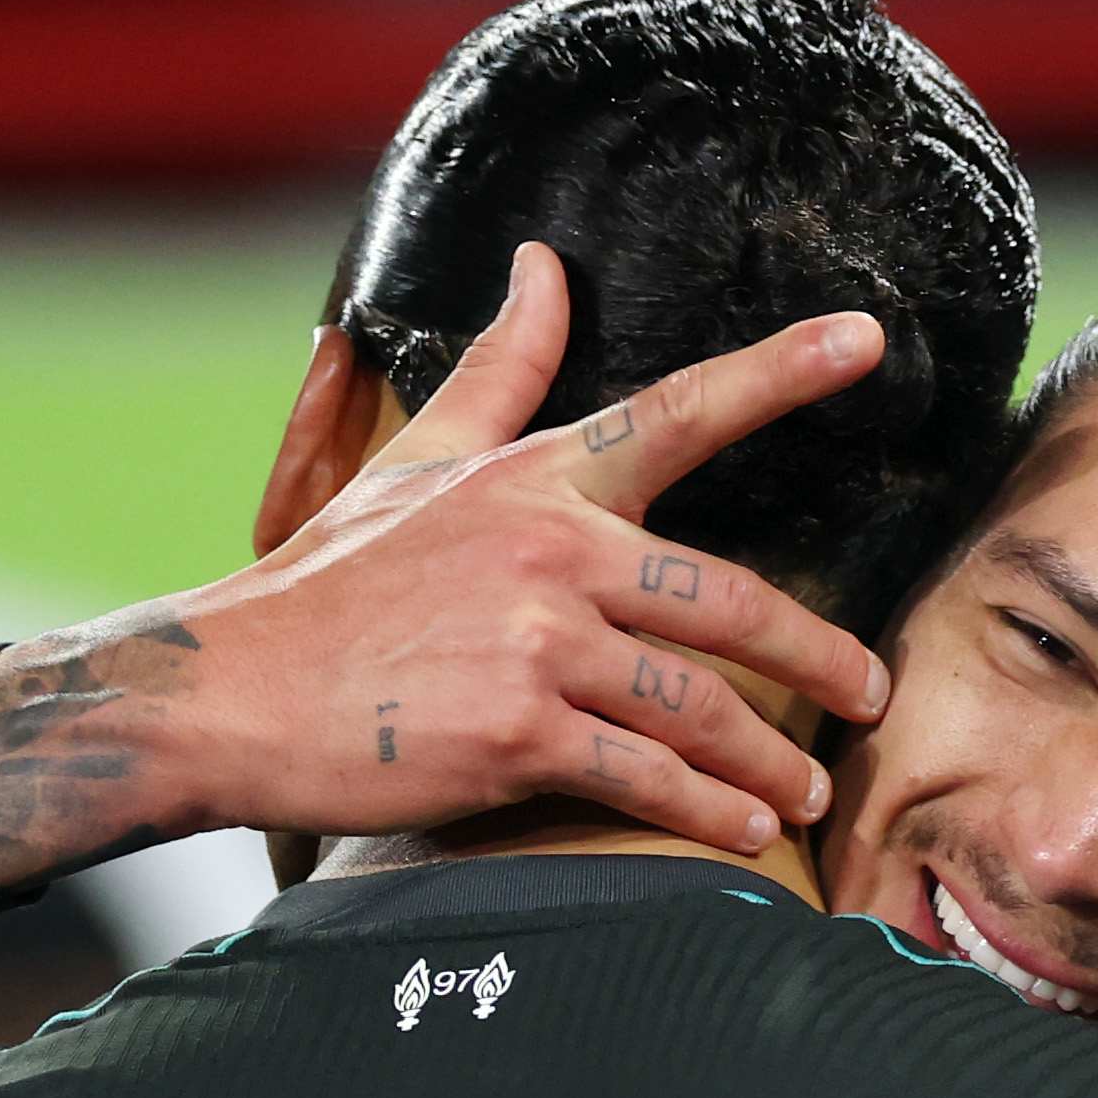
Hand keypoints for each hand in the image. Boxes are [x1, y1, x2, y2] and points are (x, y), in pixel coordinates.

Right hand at [0, 243, 899, 887]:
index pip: (680, 411)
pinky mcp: (518, 734)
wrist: (227, 691)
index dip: (782, 371)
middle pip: (730, 600)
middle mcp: (552, 551)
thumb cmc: (324, 584)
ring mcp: (537, 644)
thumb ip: (502, 370)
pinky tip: (744, 832)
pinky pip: (646, 776)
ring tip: (804, 788)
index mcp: (536, 481)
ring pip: (698, 703)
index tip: (869, 339)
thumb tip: (542, 266)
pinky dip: (706, 810)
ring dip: (766, 757)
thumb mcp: (414, 459)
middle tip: (869, 692)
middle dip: (817, 655)